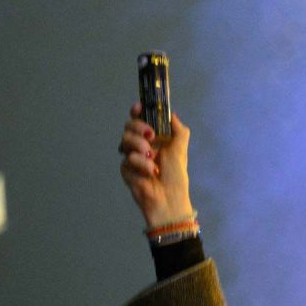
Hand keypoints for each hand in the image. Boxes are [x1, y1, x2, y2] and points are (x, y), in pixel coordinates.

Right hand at [118, 103, 194, 227]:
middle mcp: (141, 144)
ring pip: (125, 140)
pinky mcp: (125, 169)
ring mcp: (132, 157)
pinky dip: (141, 165)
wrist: (169, 197)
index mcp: (154, 138)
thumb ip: (177, 129)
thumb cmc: (175, 174)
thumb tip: (171, 114)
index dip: (137, 111)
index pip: (141, 119)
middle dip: (138, 127)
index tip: (138, 107)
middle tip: (150, 135)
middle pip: (129, 126)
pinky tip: (151, 172)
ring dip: (140, 146)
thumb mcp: (180, 148)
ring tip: (152, 157)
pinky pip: (127, 160)